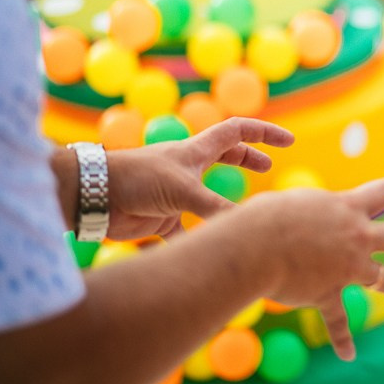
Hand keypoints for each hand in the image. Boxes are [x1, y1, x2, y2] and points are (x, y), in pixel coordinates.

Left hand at [105, 117, 294, 239]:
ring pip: (209, 192)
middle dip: (248, 158)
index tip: (289, 141)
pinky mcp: (162, 216)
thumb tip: (248, 226)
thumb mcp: (183, 191)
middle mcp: (188, 168)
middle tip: (269, 166)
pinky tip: (207, 253)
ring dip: (226, 199)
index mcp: (197, 151)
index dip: (264, 133)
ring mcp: (175, 191)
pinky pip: (187, 229)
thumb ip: (216, 208)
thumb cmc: (137, 180)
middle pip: (226, 154)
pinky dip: (198, 240)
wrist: (94, 195)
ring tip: (244, 211)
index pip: (238, 131)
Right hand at [245, 174, 383, 359]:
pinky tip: (349, 355)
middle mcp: (355, 236)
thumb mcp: (295, 202)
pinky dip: (343, 339)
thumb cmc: (265, 217)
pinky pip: (339, 320)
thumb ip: (309, 210)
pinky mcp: (328, 293)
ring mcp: (346, 267)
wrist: (254, 247)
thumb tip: (300, 214)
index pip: (382, 192)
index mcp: (346, 207)